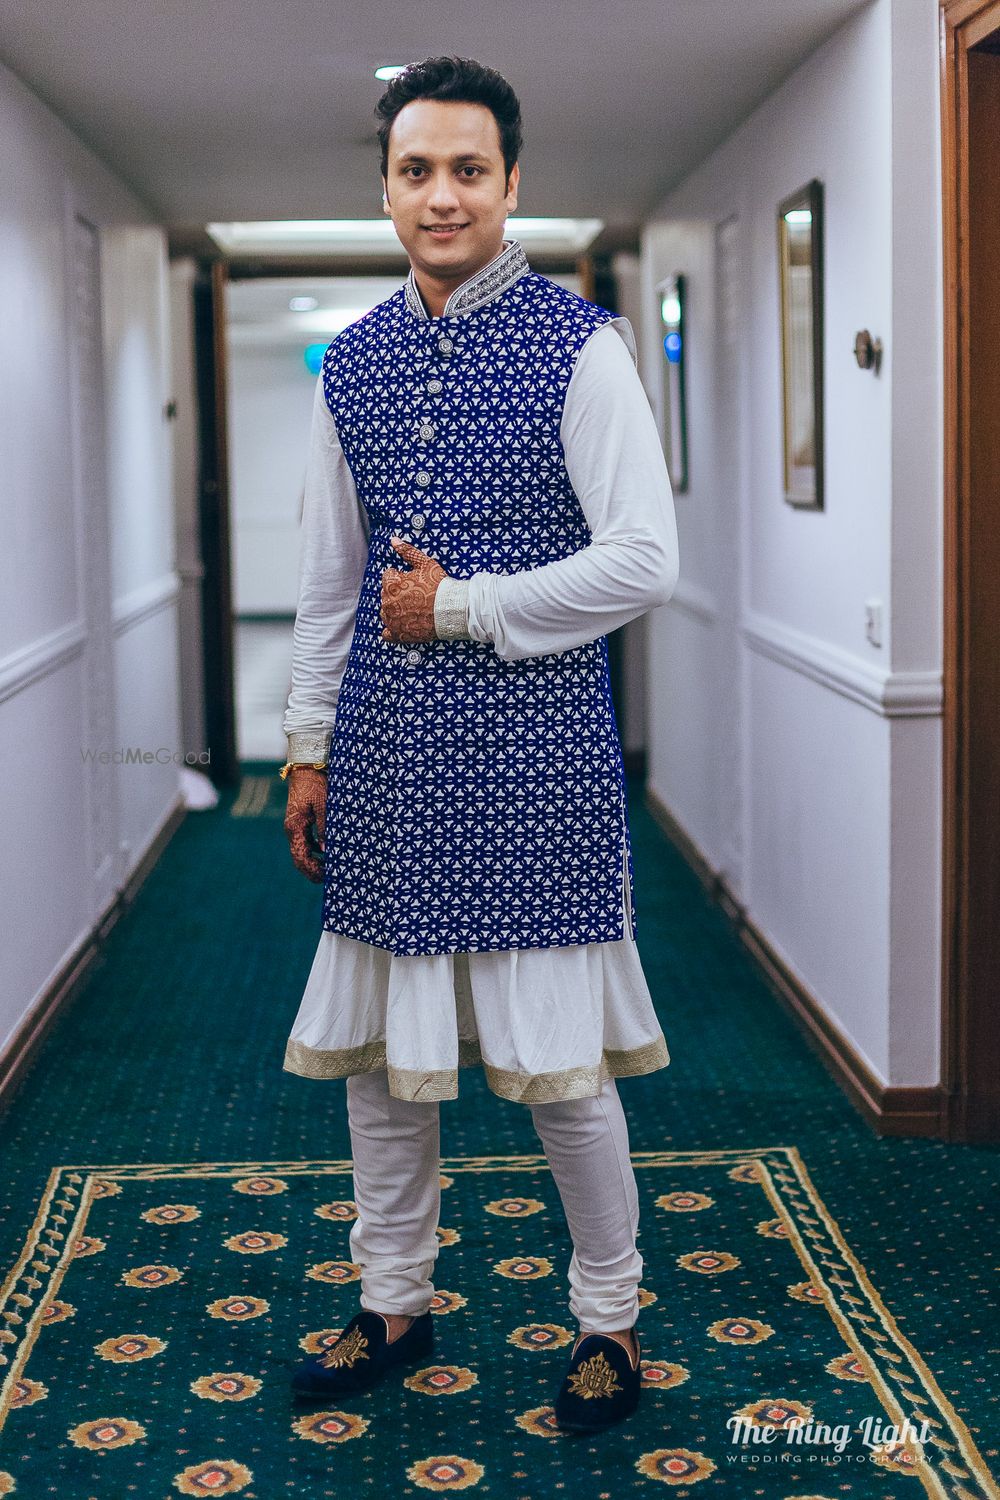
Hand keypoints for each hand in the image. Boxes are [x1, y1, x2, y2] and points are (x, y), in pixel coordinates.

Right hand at [283, 768, 326, 882]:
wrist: (305, 768)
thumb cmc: (315, 785)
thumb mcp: (324, 806)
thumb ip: (324, 828)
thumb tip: (326, 850)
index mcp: (295, 828)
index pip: (301, 857)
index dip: (313, 870)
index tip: (327, 876)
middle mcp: (291, 829)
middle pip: (298, 858)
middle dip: (311, 871)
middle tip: (328, 878)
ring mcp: (294, 826)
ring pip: (300, 851)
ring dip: (312, 862)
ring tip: (328, 868)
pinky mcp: (299, 822)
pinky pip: (304, 842)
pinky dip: (313, 850)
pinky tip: (325, 852)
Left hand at [381, 538, 446, 641]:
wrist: (450, 610)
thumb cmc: (439, 586)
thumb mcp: (425, 564)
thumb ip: (407, 551)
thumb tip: (393, 540)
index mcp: (391, 585)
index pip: (388, 577)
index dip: (401, 577)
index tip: (413, 581)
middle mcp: (387, 603)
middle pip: (386, 595)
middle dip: (397, 593)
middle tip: (416, 594)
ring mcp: (392, 620)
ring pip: (386, 612)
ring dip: (395, 609)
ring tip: (413, 608)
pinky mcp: (398, 634)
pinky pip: (387, 634)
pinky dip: (392, 630)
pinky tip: (402, 625)